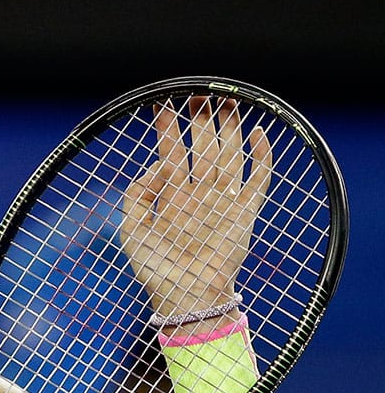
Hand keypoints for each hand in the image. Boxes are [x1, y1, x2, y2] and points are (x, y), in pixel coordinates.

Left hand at [120, 97, 271, 315]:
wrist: (185, 299)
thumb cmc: (156, 270)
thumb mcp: (131, 230)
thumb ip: (136, 195)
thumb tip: (157, 165)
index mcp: (172, 195)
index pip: (171, 150)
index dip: (167, 128)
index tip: (162, 103)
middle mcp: (199, 192)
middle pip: (203, 145)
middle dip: (200, 119)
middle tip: (197, 94)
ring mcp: (223, 200)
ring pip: (230, 153)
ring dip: (229, 127)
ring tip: (225, 99)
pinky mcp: (245, 212)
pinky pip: (258, 178)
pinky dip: (261, 156)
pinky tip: (257, 133)